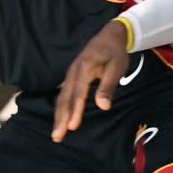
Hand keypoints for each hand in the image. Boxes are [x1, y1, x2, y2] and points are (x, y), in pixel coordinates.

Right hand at [52, 20, 128, 141]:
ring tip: (56, 133)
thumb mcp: (116, 67)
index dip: (75, 111)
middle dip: (60, 119)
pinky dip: (60, 109)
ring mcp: (70, 76)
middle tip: (56, 137)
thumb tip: (103, 107)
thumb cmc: (114, 53)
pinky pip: (63, 95)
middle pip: (64, 99)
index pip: (78, 94)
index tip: (72, 127)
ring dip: (58, 116)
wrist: (108, 36)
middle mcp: (72, 74)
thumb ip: (107, 87)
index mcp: (84, 70)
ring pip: (61, 99)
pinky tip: (60, 118)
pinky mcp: (71, 78)